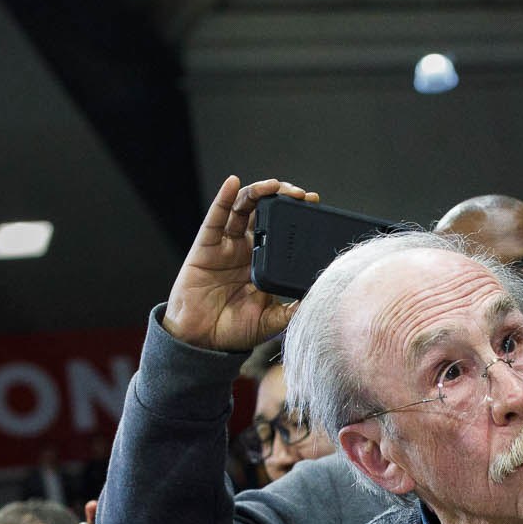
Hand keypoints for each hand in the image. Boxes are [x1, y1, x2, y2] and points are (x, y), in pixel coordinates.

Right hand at [160, 176, 319, 351]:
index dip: (296, 215)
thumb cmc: (234, 330)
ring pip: (243, 207)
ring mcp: (226, 244)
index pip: (282, 230)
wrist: (203, 341)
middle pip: (265, 212)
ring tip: (275, 185)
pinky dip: (224, 196)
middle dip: (282, 197)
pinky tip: (233, 182)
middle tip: (301, 195)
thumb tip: (319, 298)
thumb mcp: (272, 320)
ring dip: (259, 192)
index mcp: (263, 261)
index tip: (315, 205)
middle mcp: (246, 248)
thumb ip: (293, 309)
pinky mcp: (206, 245)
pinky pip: (216, 217)